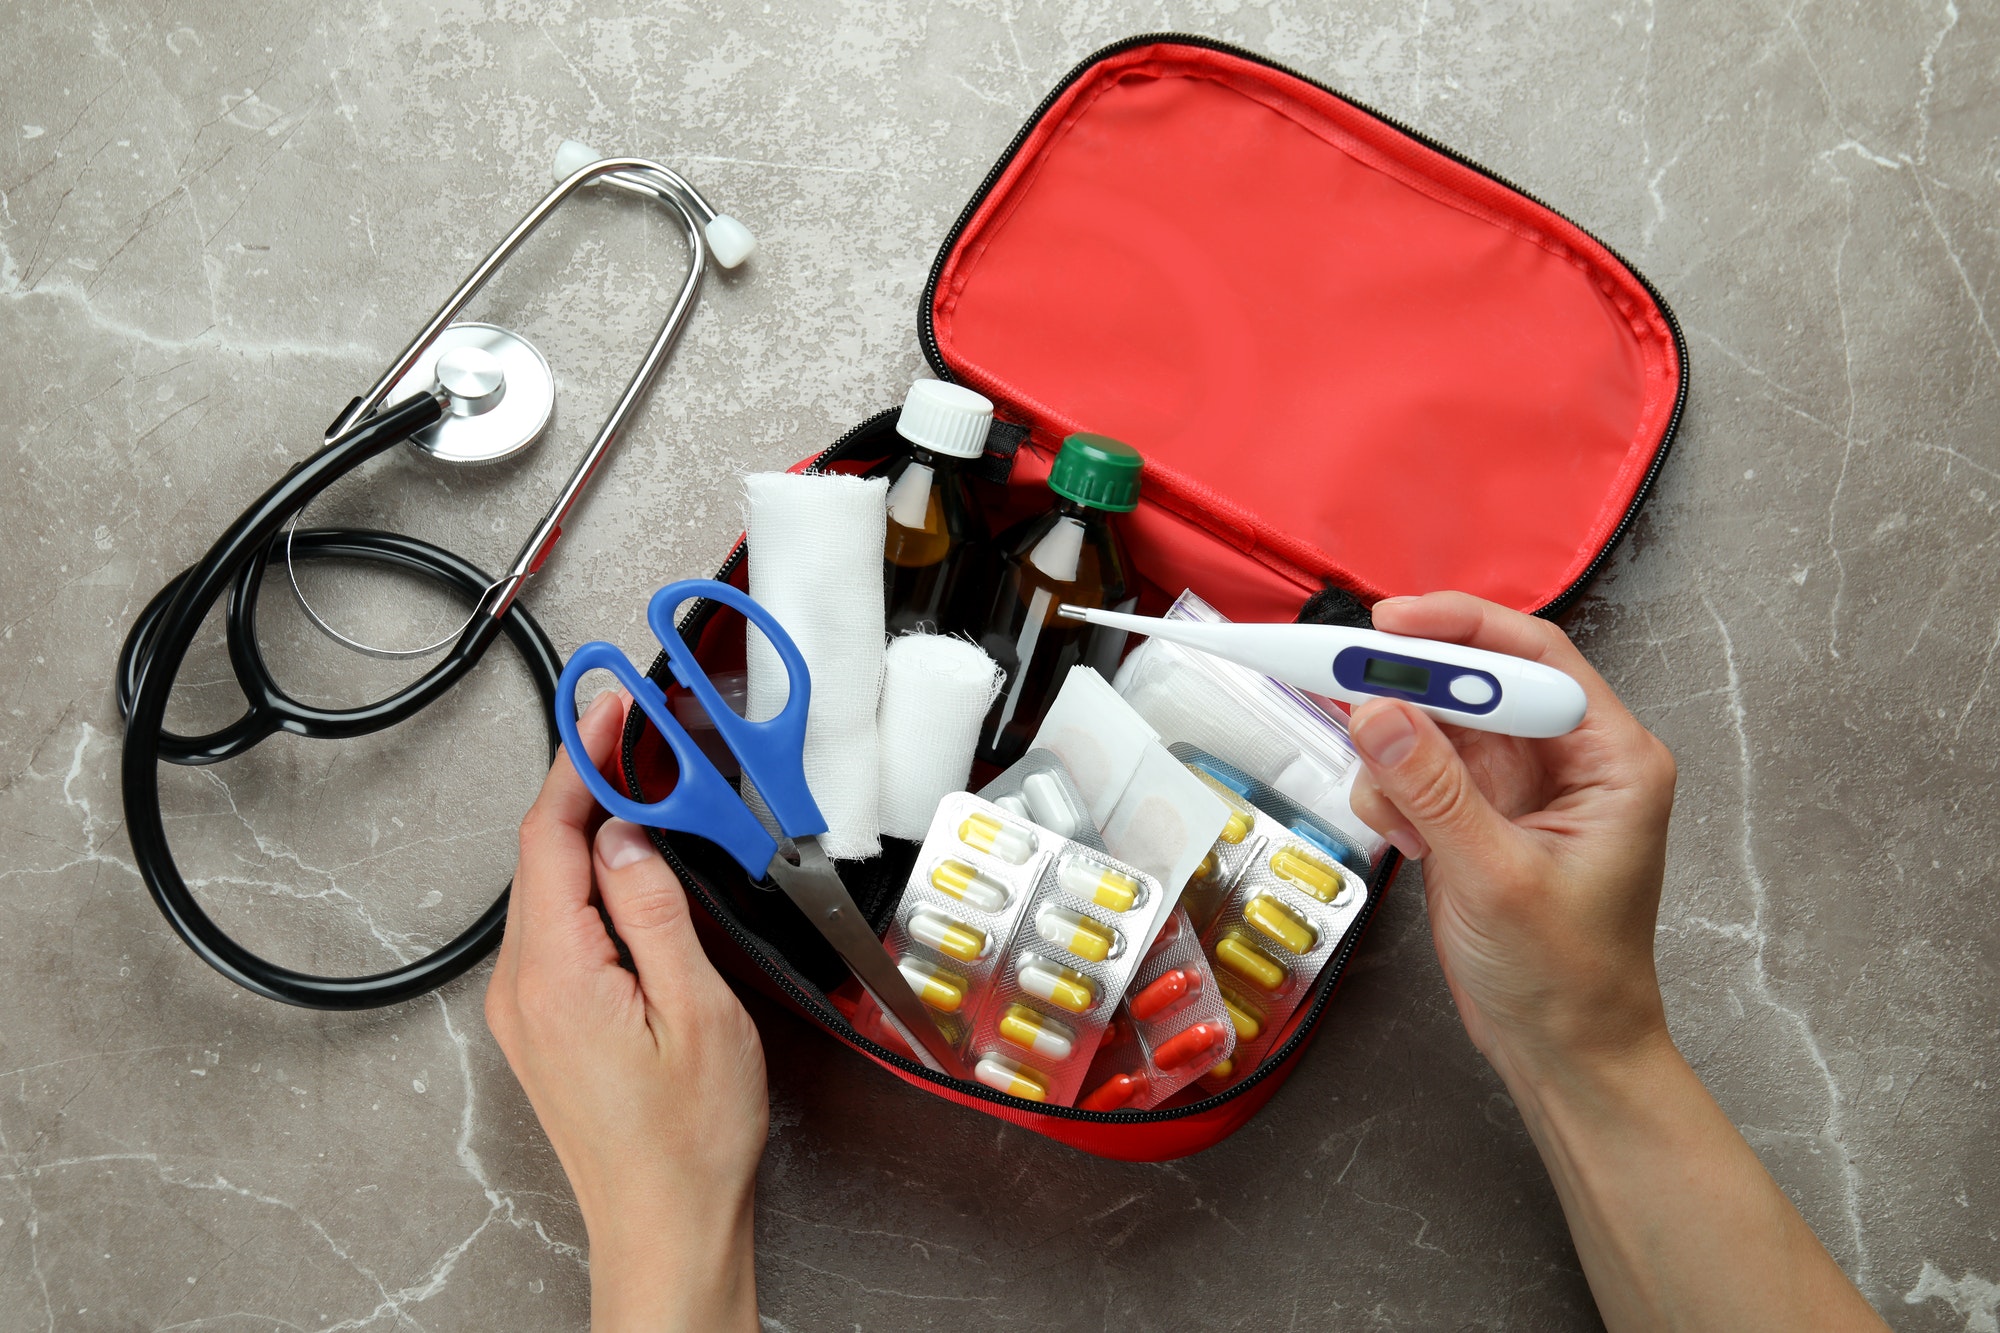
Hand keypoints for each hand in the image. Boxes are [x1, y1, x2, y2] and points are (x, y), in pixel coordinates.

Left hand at [486, 689, 766, 1331]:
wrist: (664, 1225)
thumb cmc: (689, 1142)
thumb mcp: (697, 1012)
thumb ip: (656, 913)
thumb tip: (630, 837)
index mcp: (556, 976)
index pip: (551, 837)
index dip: (579, 762)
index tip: (607, 710)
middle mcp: (522, 988)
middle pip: (541, 855)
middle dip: (586, 784)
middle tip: (632, 730)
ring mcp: (525, 1009)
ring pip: (548, 888)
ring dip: (590, 830)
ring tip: (639, 785)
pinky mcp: (542, 1024)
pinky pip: (555, 925)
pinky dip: (588, 878)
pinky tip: (624, 864)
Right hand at [1344, 592, 1677, 1080]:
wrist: (1564, 1054)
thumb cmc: (1568, 978)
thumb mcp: (1496, 878)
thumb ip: (1433, 789)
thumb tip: (1376, 711)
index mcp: (1611, 757)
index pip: (1532, 657)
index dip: (1459, 630)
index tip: (1387, 627)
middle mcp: (1570, 758)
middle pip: (1476, 682)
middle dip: (1411, 695)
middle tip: (1344, 689)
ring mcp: (1521, 785)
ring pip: (1436, 724)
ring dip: (1396, 757)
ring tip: (1400, 820)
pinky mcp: (1478, 813)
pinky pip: (1418, 769)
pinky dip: (1394, 795)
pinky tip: (1408, 844)